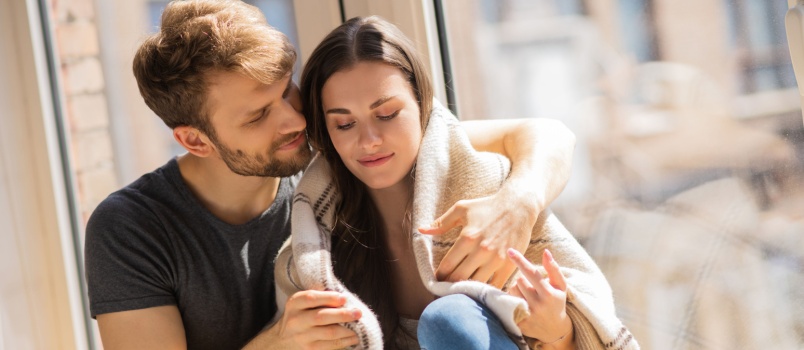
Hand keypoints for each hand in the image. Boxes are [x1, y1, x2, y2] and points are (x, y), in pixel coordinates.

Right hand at [266, 290, 360, 349]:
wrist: (281, 341)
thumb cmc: (299, 316)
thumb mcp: (301, 304)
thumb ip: (318, 297)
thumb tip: (343, 297)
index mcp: (294, 304)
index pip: (311, 298)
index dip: (329, 298)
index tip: (344, 298)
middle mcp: (296, 320)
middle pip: (321, 317)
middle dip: (342, 314)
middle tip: (358, 313)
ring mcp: (302, 337)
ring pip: (329, 333)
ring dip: (347, 330)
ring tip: (358, 327)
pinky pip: (330, 346)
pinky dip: (344, 341)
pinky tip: (352, 338)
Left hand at [418, 187, 536, 287]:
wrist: (518, 206)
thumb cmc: (487, 206)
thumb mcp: (461, 209)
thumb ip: (441, 223)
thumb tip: (421, 230)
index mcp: (467, 238)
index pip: (447, 266)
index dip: (439, 276)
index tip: (436, 280)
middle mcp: (481, 251)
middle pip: (459, 278)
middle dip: (449, 285)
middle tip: (445, 288)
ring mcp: (496, 259)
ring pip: (475, 284)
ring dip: (466, 290)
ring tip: (460, 291)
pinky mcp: (509, 265)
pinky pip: (495, 286)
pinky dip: (485, 291)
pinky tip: (479, 290)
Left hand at [507, 248, 572, 345]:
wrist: (554, 330)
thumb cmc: (557, 302)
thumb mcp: (560, 286)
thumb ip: (553, 268)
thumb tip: (546, 252)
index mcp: (548, 293)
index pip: (531, 273)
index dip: (520, 260)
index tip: (510, 250)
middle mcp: (538, 304)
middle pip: (519, 280)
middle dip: (523, 280)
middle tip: (532, 287)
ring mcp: (528, 314)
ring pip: (512, 289)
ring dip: (517, 289)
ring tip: (527, 295)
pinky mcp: (519, 322)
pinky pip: (508, 302)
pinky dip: (512, 300)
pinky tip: (522, 304)